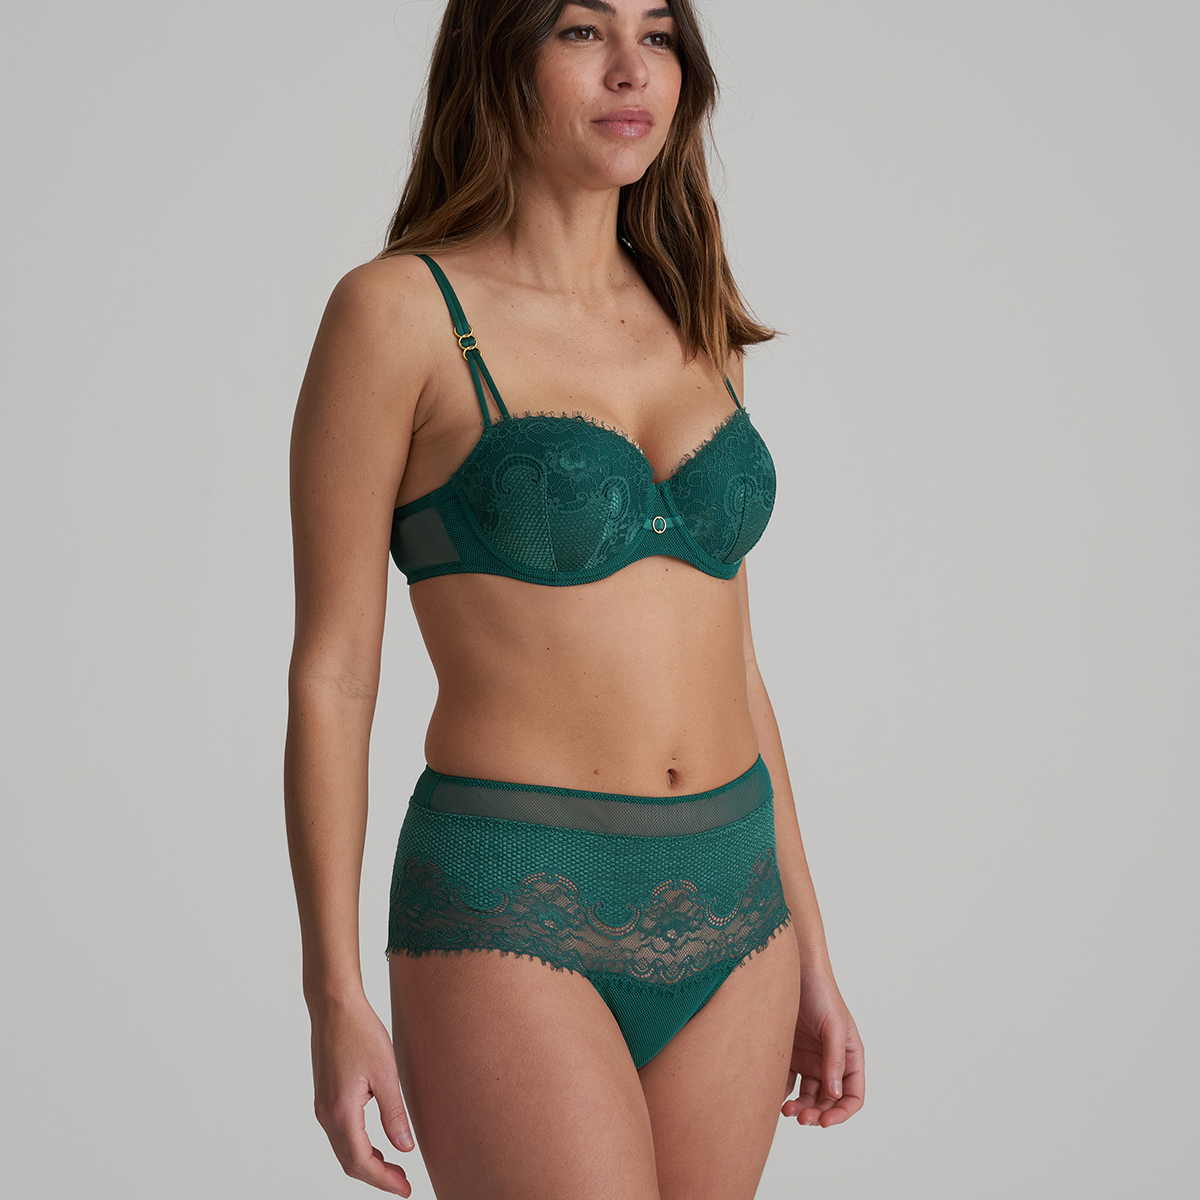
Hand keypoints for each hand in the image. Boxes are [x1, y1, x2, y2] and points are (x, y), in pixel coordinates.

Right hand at [311, 993, 414, 1195]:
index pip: (361, 1162)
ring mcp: (323, 1107)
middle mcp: (327, 1114)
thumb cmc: (360, 1033)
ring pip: (343, 1149)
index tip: (405, 1190)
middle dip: (376, 1177)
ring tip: (394, 1166)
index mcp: (342, 1112)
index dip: (383, 1181)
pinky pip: (339, 1134)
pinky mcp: (325, 1097)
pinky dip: (357, 1146)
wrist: (334, 1007)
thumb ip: (394, 1114)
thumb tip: (405, 1148)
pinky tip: (376, 1142)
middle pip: (349, 1162)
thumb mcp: (386, 1074)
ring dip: (366, 1163)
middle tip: (403, 1183)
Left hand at [780, 967, 864, 1127]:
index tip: (825, 1122)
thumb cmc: (821, 992)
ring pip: (808, 1095)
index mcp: (849, 1056)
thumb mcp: (833, 1025)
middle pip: (828, 1100)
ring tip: (787, 1110)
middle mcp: (830, 1061)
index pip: (852, 1095)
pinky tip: (774, 1095)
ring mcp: (810, 1059)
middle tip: (801, 1118)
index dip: (841, 1113)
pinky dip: (783, 1093)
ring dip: (800, 1107)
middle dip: (817, 1113)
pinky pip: (788, 1081)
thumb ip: (835, 1059)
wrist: (793, 970)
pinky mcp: (790, 1053)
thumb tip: (835, 1094)